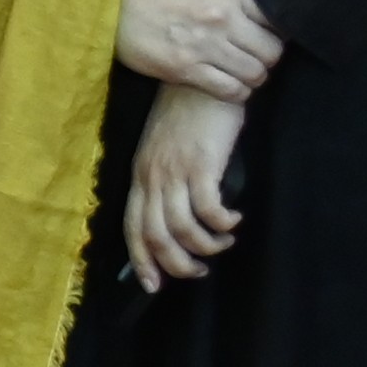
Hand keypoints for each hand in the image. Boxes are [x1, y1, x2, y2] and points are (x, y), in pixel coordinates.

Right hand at [116, 0, 285, 98]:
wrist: (117, 8)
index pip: (277, 17)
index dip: (277, 29)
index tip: (269, 33)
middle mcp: (222, 17)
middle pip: (271, 50)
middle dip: (268, 57)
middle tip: (259, 57)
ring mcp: (205, 45)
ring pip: (255, 73)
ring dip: (255, 77)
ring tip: (247, 73)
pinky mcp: (187, 69)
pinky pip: (231, 90)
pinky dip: (237, 92)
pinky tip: (233, 86)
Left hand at [121, 83, 247, 288]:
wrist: (202, 80)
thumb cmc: (188, 114)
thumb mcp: (165, 148)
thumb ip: (166, 178)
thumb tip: (176, 215)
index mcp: (141, 175)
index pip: (132, 227)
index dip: (141, 260)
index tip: (153, 285)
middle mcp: (152, 177)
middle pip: (155, 235)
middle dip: (177, 263)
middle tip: (199, 270)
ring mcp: (176, 170)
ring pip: (181, 227)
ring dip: (204, 245)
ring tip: (223, 242)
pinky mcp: (202, 163)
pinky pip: (208, 207)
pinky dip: (221, 221)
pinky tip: (233, 219)